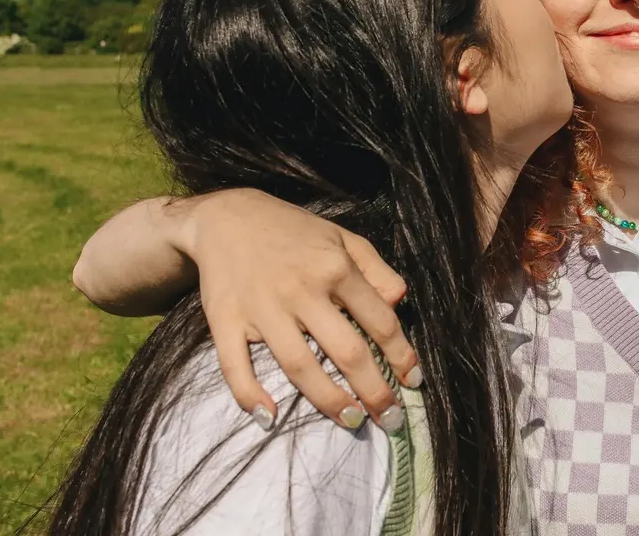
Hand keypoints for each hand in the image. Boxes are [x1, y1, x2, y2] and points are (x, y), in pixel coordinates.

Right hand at [180, 189, 419, 429]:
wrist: (226, 218)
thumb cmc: (294, 231)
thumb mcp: (344, 238)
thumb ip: (376, 271)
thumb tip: (399, 303)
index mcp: (335, 268)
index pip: (379, 321)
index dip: (401, 356)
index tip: (413, 382)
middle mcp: (302, 290)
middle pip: (346, 350)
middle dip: (374, 390)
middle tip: (390, 418)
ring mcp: (262, 308)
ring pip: (299, 364)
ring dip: (328, 399)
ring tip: (351, 421)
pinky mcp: (225, 320)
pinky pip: (235, 365)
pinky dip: (249, 394)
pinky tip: (268, 418)